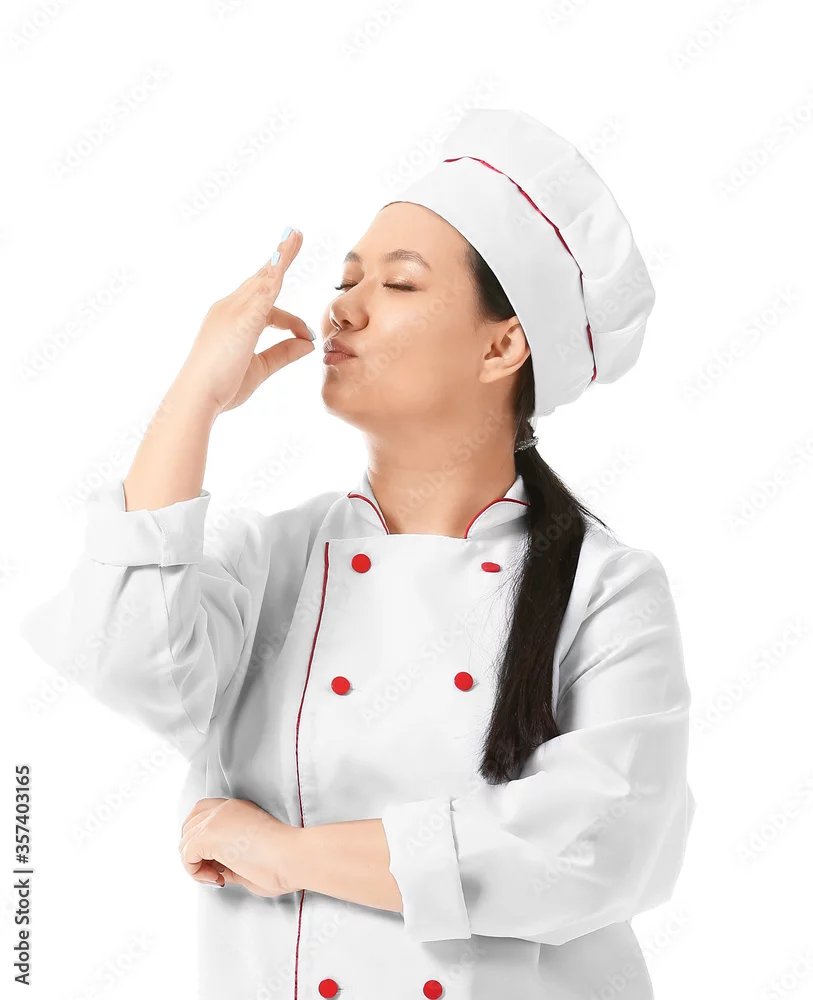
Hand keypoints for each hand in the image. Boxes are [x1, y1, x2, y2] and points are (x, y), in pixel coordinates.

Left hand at [179, 797, 300, 896]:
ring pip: (185, 842)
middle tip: (214, 870)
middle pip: (190, 825)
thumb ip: (230, 856)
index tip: (218, 860)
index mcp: (237, 809)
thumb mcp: (251, 853)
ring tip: (219, 876)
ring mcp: (215, 820)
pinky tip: (219, 878)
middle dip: (195, 852)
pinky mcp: (209, 835)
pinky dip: (196, 872)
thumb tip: (217, 869)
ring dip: (196, 864)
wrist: (293, 857)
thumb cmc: (283, 860)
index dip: (202, 838)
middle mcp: (224, 809)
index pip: (203, 813)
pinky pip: (186, 856)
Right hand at [181, 228, 314, 413]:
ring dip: (280, 255)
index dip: (289, 320)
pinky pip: (263, 292)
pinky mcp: (241, 319)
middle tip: (294, 236)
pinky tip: (284, 258)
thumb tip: (308, 344)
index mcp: (230, 321)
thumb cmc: (220, 388)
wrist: (196, 396)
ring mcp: (233, 311)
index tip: (305, 334)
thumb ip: (283, 354)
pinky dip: (274, 272)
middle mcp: (228, 309)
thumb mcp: (260, 369)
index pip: (265, 309)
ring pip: (263, 278)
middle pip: (260, 280)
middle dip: (278, 258)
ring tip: (295, 236)